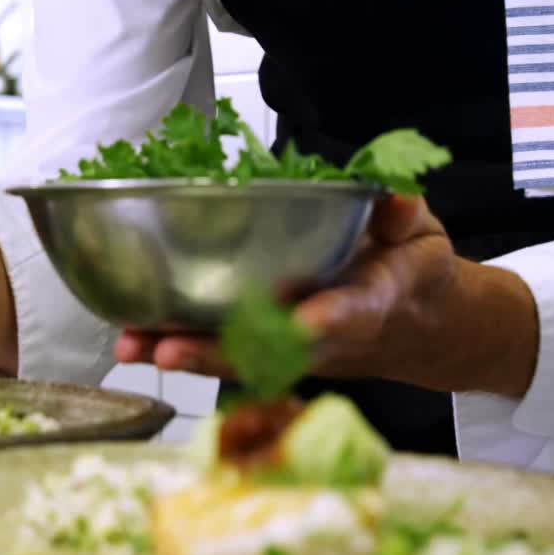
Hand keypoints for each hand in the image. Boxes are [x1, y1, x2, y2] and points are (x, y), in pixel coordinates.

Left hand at [114, 196, 539, 397]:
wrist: (414, 324)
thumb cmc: (409, 267)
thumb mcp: (420, 232)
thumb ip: (403, 213)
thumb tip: (393, 196)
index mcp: (373, 301)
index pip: (354, 312)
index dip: (331, 319)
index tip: (306, 322)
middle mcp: (326, 335)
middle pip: (271, 350)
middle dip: (219, 350)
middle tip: (169, 348)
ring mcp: (293, 349)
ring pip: (235, 358)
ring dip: (184, 352)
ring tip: (133, 346)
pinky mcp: (269, 350)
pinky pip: (222, 352)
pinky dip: (178, 346)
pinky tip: (132, 340)